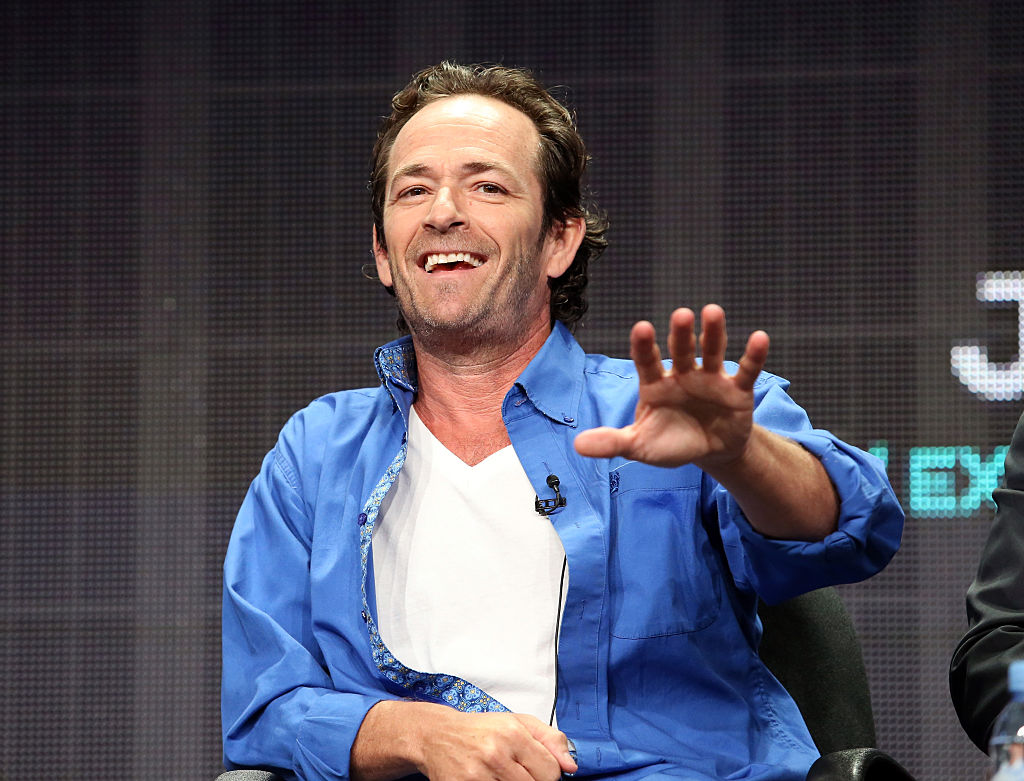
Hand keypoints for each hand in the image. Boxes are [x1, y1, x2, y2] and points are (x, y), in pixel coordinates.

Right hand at [352, 701, 576, 780]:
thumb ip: (548, 738)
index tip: (537, 771)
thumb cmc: (480, 730)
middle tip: (519, 774)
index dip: (549, 775)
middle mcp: (495, 754)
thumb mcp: (516, 722)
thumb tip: (571, 765)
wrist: (436, 735)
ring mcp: (477, 775)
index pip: (551, 771)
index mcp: (512, 733)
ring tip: (504, 776)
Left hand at [574, 304, 767, 468]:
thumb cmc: (670, 442)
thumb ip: (613, 442)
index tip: (642, 327)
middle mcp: (682, 375)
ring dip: (713, 333)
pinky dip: (753, 356)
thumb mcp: (640, 446)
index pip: (647, 361)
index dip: (645, 346)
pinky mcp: (737, 390)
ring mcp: (710, 379)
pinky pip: (746, 371)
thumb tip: (577, 445)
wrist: (709, 451)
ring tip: (713, 312)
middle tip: (681, 314)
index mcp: (655, 384)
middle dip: (681, 334)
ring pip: (711, 351)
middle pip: (680, 350)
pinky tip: (760, 337)